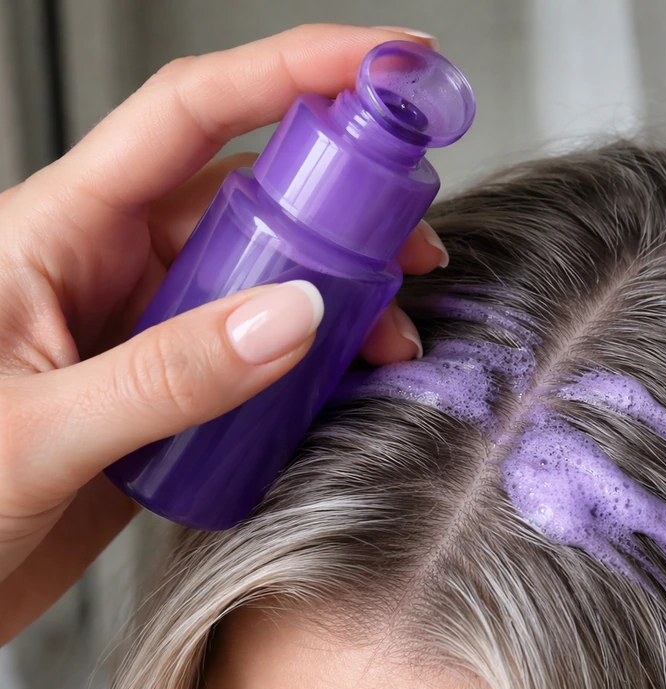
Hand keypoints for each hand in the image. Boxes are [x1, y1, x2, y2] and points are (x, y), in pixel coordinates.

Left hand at [0, 25, 446, 643]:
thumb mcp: (37, 433)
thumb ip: (167, 374)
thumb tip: (291, 315)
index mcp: (58, 231)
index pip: (189, 114)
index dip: (292, 70)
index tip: (383, 62)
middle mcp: (108, 264)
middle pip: (248, 193)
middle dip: (343, 203)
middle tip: (411, 237)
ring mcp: (144, 327)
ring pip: (265, 275)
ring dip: (339, 294)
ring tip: (390, 333)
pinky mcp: (170, 389)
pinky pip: (259, 349)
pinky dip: (314, 359)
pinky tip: (347, 378)